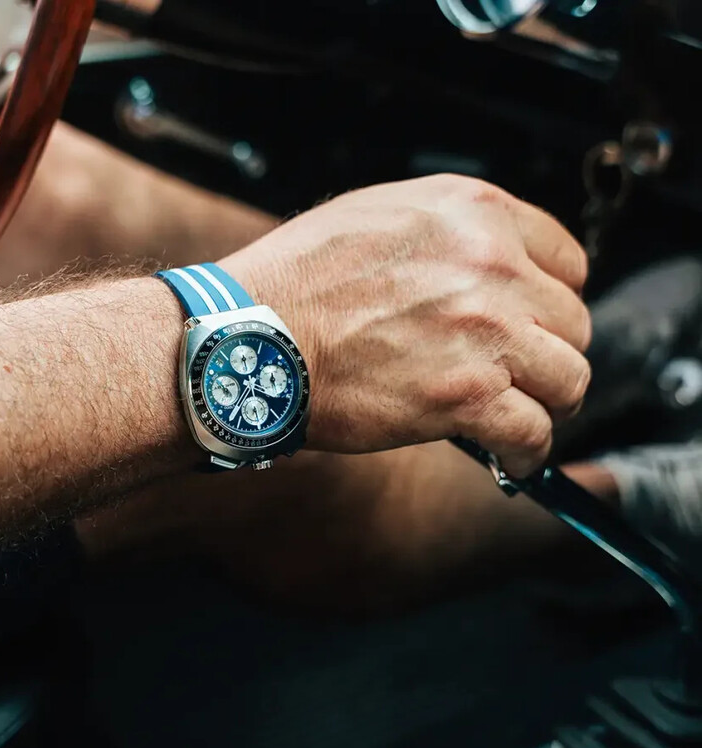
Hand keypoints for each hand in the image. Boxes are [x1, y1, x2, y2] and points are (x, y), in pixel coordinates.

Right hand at [220, 174, 590, 475]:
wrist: (253, 336)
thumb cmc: (296, 281)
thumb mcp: (377, 216)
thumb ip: (446, 232)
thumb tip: (480, 265)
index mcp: (474, 213)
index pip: (567, 260)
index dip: (550, 301)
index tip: (533, 326)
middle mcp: (492, 265)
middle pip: (572, 323)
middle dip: (546, 354)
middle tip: (517, 377)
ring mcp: (484, 332)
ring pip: (568, 380)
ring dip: (545, 403)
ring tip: (516, 416)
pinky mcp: (466, 396)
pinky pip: (533, 433)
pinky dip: (526, 453)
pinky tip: (507, 456)